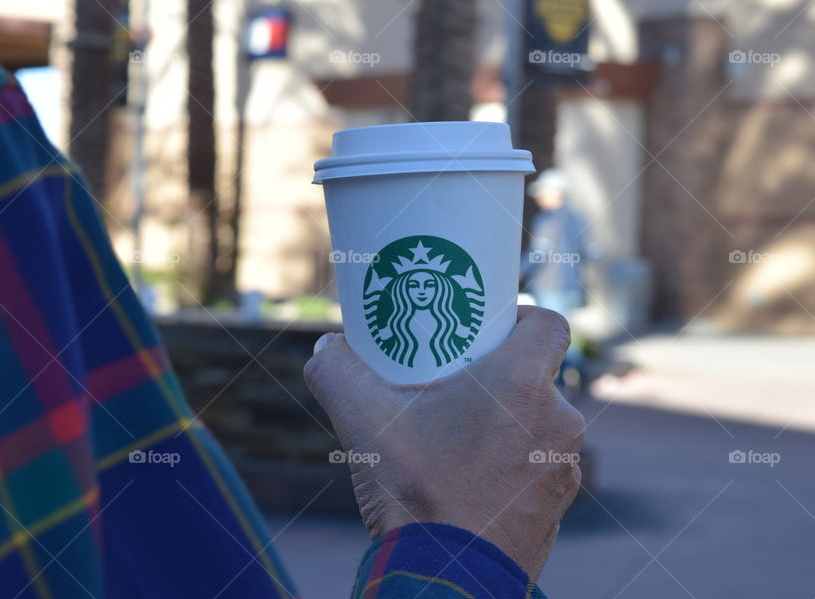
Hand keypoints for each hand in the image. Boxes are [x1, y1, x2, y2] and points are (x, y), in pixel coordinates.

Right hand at [304, 306, 584, 579]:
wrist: (446, 581)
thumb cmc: (414, 494)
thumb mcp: (363, 421)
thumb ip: (338, 372)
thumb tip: (325, 348)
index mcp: (521, 384)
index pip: (549, 322)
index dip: (522, 317)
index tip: (488, 331)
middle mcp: (557, 420)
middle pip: (536, 375)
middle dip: (499, 376)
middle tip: (455, 385)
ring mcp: (563, 467)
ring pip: (538, 423)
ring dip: (507, 422)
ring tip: (457, 437)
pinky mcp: (558, 505)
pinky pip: (539, 465)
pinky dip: (512, 464)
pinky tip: (470, 479)